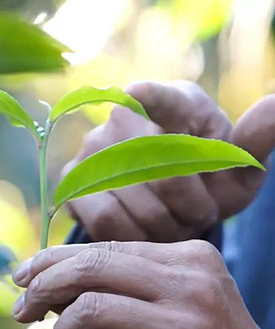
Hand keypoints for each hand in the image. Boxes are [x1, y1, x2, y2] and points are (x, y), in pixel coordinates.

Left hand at [12, 241, 270, 328]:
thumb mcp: (175, 295)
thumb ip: (124, 280)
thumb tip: (47, 278)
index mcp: (188, 257)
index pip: (105, 247)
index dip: (54, 259)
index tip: (24, 274)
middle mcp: (189, 284)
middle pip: (91, 268)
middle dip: (43, 287)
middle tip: (22, 309)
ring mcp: (184, 325)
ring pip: (89, 309)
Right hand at [63, 81, 274, 241]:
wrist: (162, 202)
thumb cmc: (205, 182)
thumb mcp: (236, 169)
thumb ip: (253, 141)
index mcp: (176, 105)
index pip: (166, 101)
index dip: (152, 98)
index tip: (138, 92)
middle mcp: (126, 119)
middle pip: (166, 176)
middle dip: (193, 210)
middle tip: (198, 215)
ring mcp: (94, 147)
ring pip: (139, 206)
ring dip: (164, 228)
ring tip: (169, 223)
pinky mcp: (73, 179)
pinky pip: (107, 219)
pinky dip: (132, 236)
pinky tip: (140, 231)